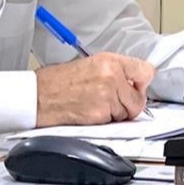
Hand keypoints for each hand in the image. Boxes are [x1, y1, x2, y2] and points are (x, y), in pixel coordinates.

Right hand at [35, 53, 155, 127]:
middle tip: (111, 102)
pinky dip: (105, 121)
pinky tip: (89, 112)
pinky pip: (114, 122)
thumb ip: (112, 71)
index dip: (141, 83)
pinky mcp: (100, 113)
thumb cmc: (56, 82)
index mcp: (109, 61)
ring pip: (128, 113)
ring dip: (116, 114)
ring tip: (95, 106)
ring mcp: (107, 96)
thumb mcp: (88, 65)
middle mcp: (111, 76)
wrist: (37, 96)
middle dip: (128, 104)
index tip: (136, 87)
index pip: (146, 71)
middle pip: (139, 99)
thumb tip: (130, 82)